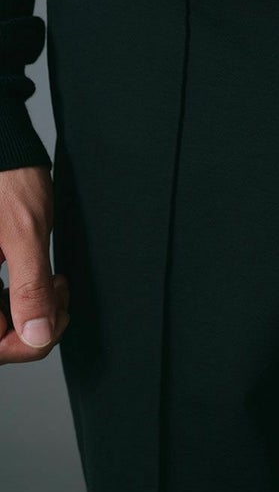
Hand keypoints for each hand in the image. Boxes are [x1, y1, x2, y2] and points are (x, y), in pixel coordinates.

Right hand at [0, 165, 68, 363]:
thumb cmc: (6, 178)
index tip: (56, 316)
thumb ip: (30, 287)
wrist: (1, 148)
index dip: (25, 343)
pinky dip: (19, 297)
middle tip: (59, 294)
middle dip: (32, 326)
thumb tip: (37, 336)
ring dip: (29, 312)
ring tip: (53, 281)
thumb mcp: (24, 233)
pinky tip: (39, 276)